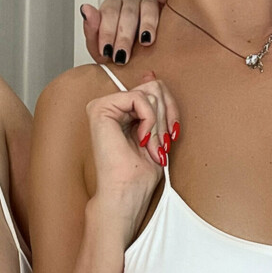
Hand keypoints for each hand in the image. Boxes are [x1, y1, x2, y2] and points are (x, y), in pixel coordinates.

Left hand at [79, 0, 171, 65]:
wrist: (129, 65)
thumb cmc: (113, 53)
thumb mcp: (97, 47)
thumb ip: (91, 29)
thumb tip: (86, 9)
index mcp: (111, 7)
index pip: (109, 14)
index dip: (107, 33)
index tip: (106, 50)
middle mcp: (129, 2)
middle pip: (128, 13)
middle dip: (124, 37)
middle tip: (122, 56)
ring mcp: (146, 3)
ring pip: (147, 7)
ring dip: (147, 25)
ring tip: (145, 41)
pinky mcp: (162, 8)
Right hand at [85, 74, 179, 240]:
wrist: (125, 195)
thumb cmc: (138, 175)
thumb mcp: (156, 132)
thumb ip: (154, 106)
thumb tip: (151, 77)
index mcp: (120, 111)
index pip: (154, 90)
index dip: (170, 110)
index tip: (170, 135)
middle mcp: (109, 106)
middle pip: (154, 88)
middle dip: (165, 117)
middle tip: (159, 144)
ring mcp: (102, 106)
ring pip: (149, 93)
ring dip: (158, 124)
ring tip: (150, 146)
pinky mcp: (100, 108)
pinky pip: (139, 98)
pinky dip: (150, 120)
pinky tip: (141, 139)